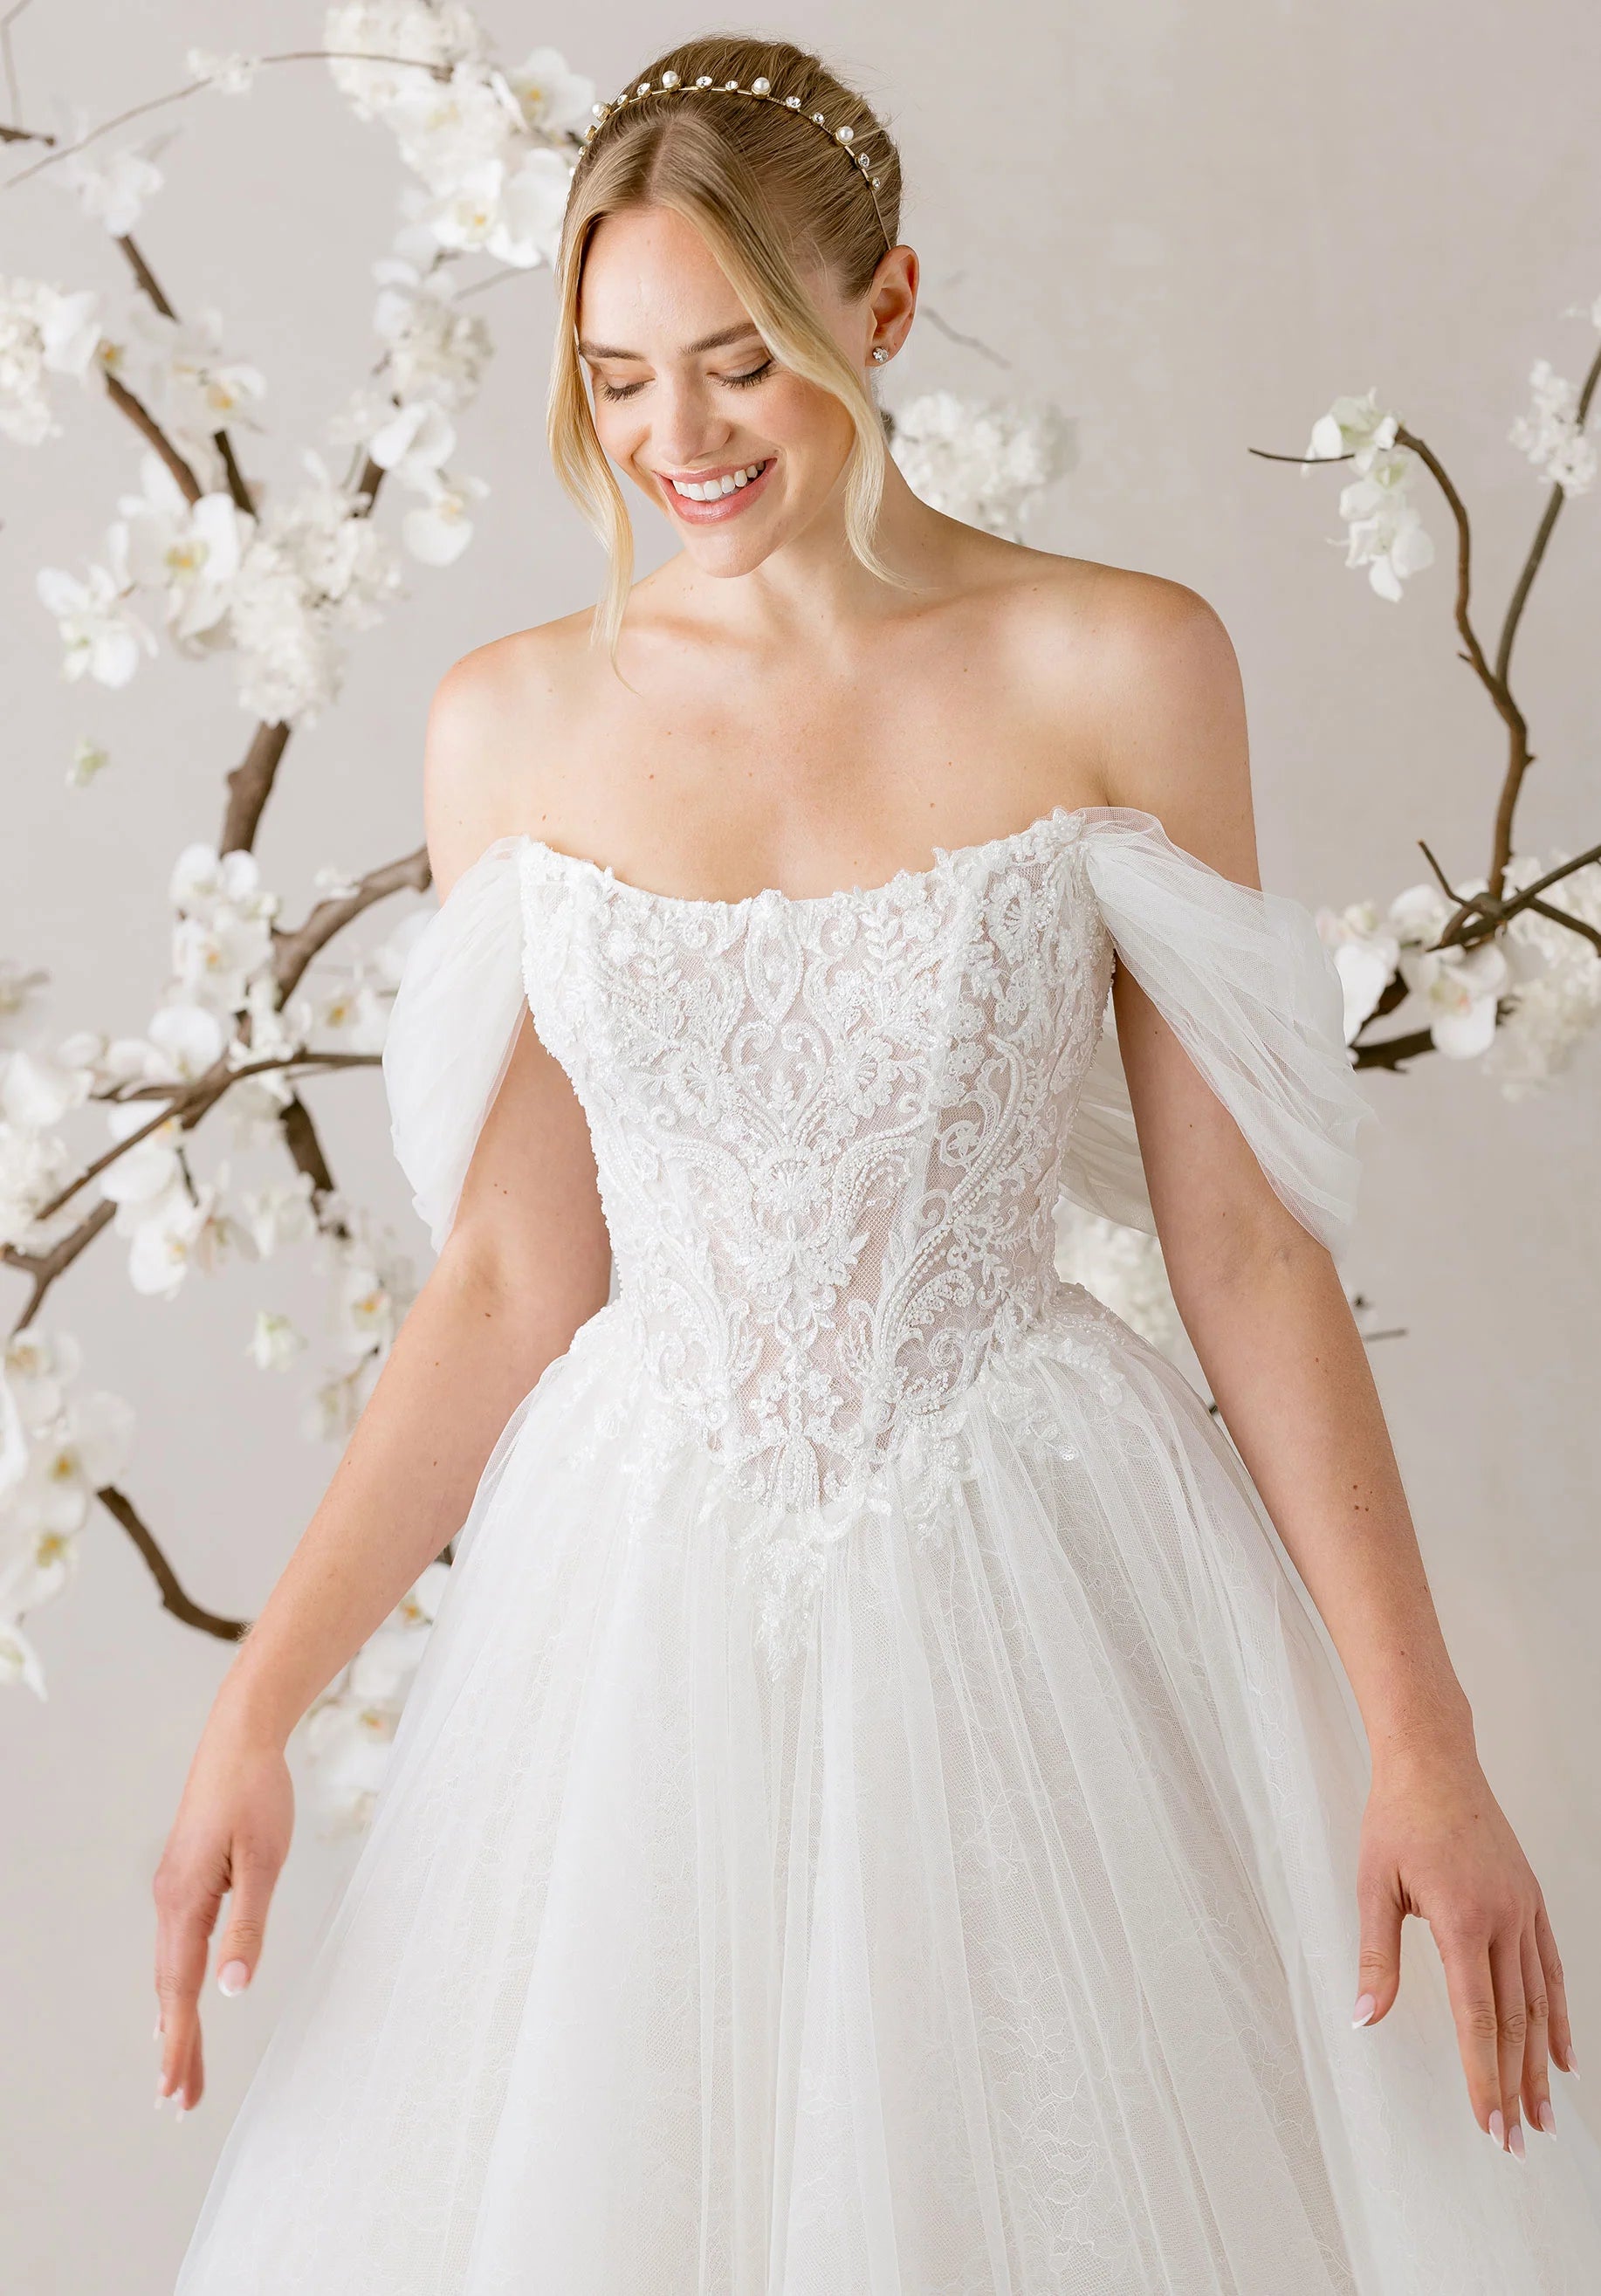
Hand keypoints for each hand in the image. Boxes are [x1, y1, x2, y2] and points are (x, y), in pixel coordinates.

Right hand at [152, 1705, 293, 2114]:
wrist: (240, 1739)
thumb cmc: (256, 1795)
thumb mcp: (264, 1861)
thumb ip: (248, 1927)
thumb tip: (232, 1989)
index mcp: (185, 1902)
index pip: (180, 1991)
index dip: (178, 2044)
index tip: (172, 2093)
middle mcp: (169, 1901)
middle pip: (170, 1989)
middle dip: (175, 2047)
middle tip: (177, 2104)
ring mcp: (173, 1890)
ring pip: (171, 1969)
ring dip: (177, 2020)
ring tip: (181, 2068)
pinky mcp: (185, 1879)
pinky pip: (176, 1946)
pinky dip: (179, 1985)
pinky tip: (184, 2000)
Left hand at [1353, 1742, 1575, 2154]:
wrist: (1434, 1761)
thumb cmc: (1396, 1818)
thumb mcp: (1373, 1884)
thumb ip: (1376, 1957)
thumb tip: (1364, 2018)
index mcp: (1462, 1919)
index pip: (1476, 2017)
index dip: (1483, 2076)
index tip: (1488, 2124)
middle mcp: (1503, 1920)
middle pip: (1514, 2021)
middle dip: (1515, 2087)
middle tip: (1517, 2142)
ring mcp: (1524, 1910)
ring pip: (1539, 2002)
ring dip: (1541, 2064)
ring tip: (1545, 2116)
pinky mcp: (1531, 1900)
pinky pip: (1551, 1968)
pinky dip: (1559, 2016)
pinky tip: (1561, 2055)